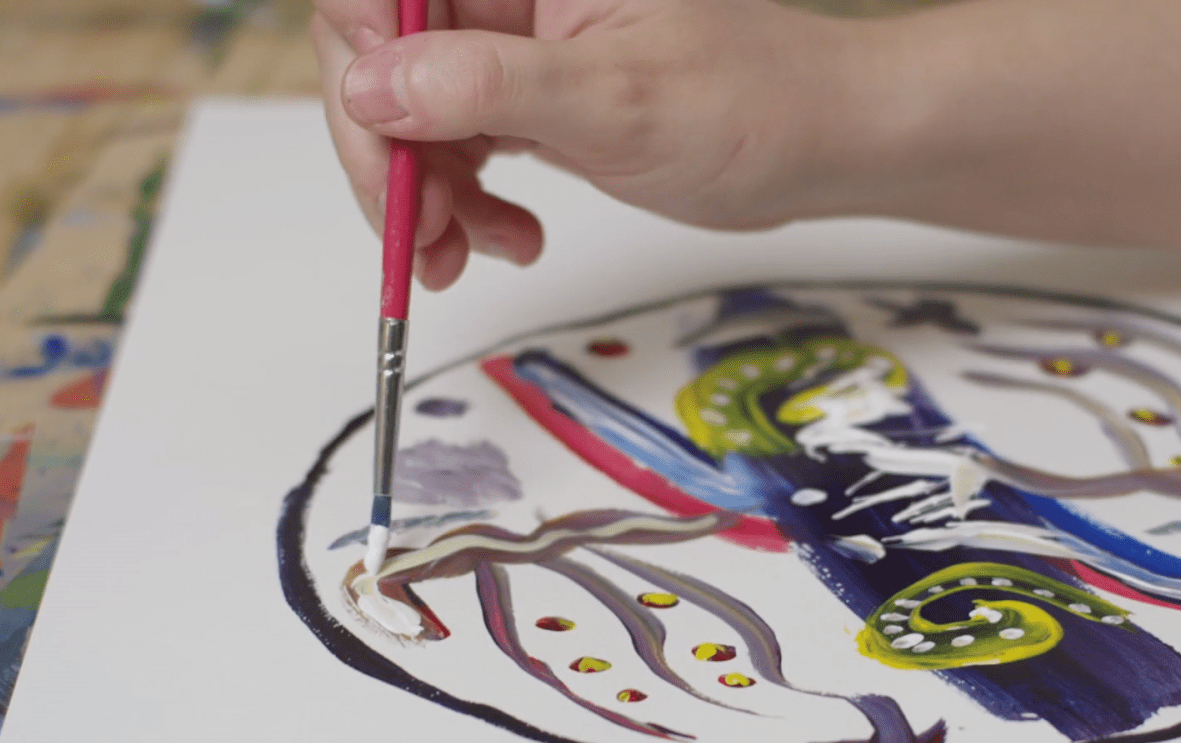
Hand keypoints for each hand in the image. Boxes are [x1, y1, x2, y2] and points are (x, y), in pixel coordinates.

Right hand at [312, 0, 863, 289]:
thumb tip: (372, 86)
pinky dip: (463, 208)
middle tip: (421, 235)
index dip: (363, 64)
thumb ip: (490, 86)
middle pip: (379, 59)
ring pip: (408, 116)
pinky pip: (452, 151)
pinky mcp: (524, 102)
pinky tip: (509, 239)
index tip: (387, 143)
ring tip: (471, 254)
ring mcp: (511, 49)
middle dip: (387, 154)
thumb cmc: (750, 102)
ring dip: (422, 197)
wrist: (816, 144)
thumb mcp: (618, 100)